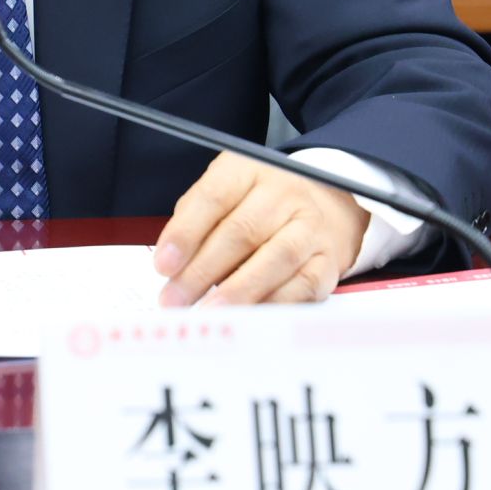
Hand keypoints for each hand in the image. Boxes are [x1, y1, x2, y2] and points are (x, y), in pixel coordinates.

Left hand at [152, 151, 367, 305]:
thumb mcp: (223, 196)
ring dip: (237, 292)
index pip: (214, 196)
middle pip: (242, 232)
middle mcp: (284, 194)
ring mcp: (310, 227)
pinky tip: (247, 319)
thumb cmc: (258, 206)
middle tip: (174, 300)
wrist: (324, 207)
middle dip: (202, 271)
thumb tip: (171, 266)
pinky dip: (272, 305)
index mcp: (249, 170)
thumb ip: (194, 222)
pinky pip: (302, 287)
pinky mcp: (327, 262)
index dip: (186, 233)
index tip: (163, 265)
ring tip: (208, 314)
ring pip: (275, 259)